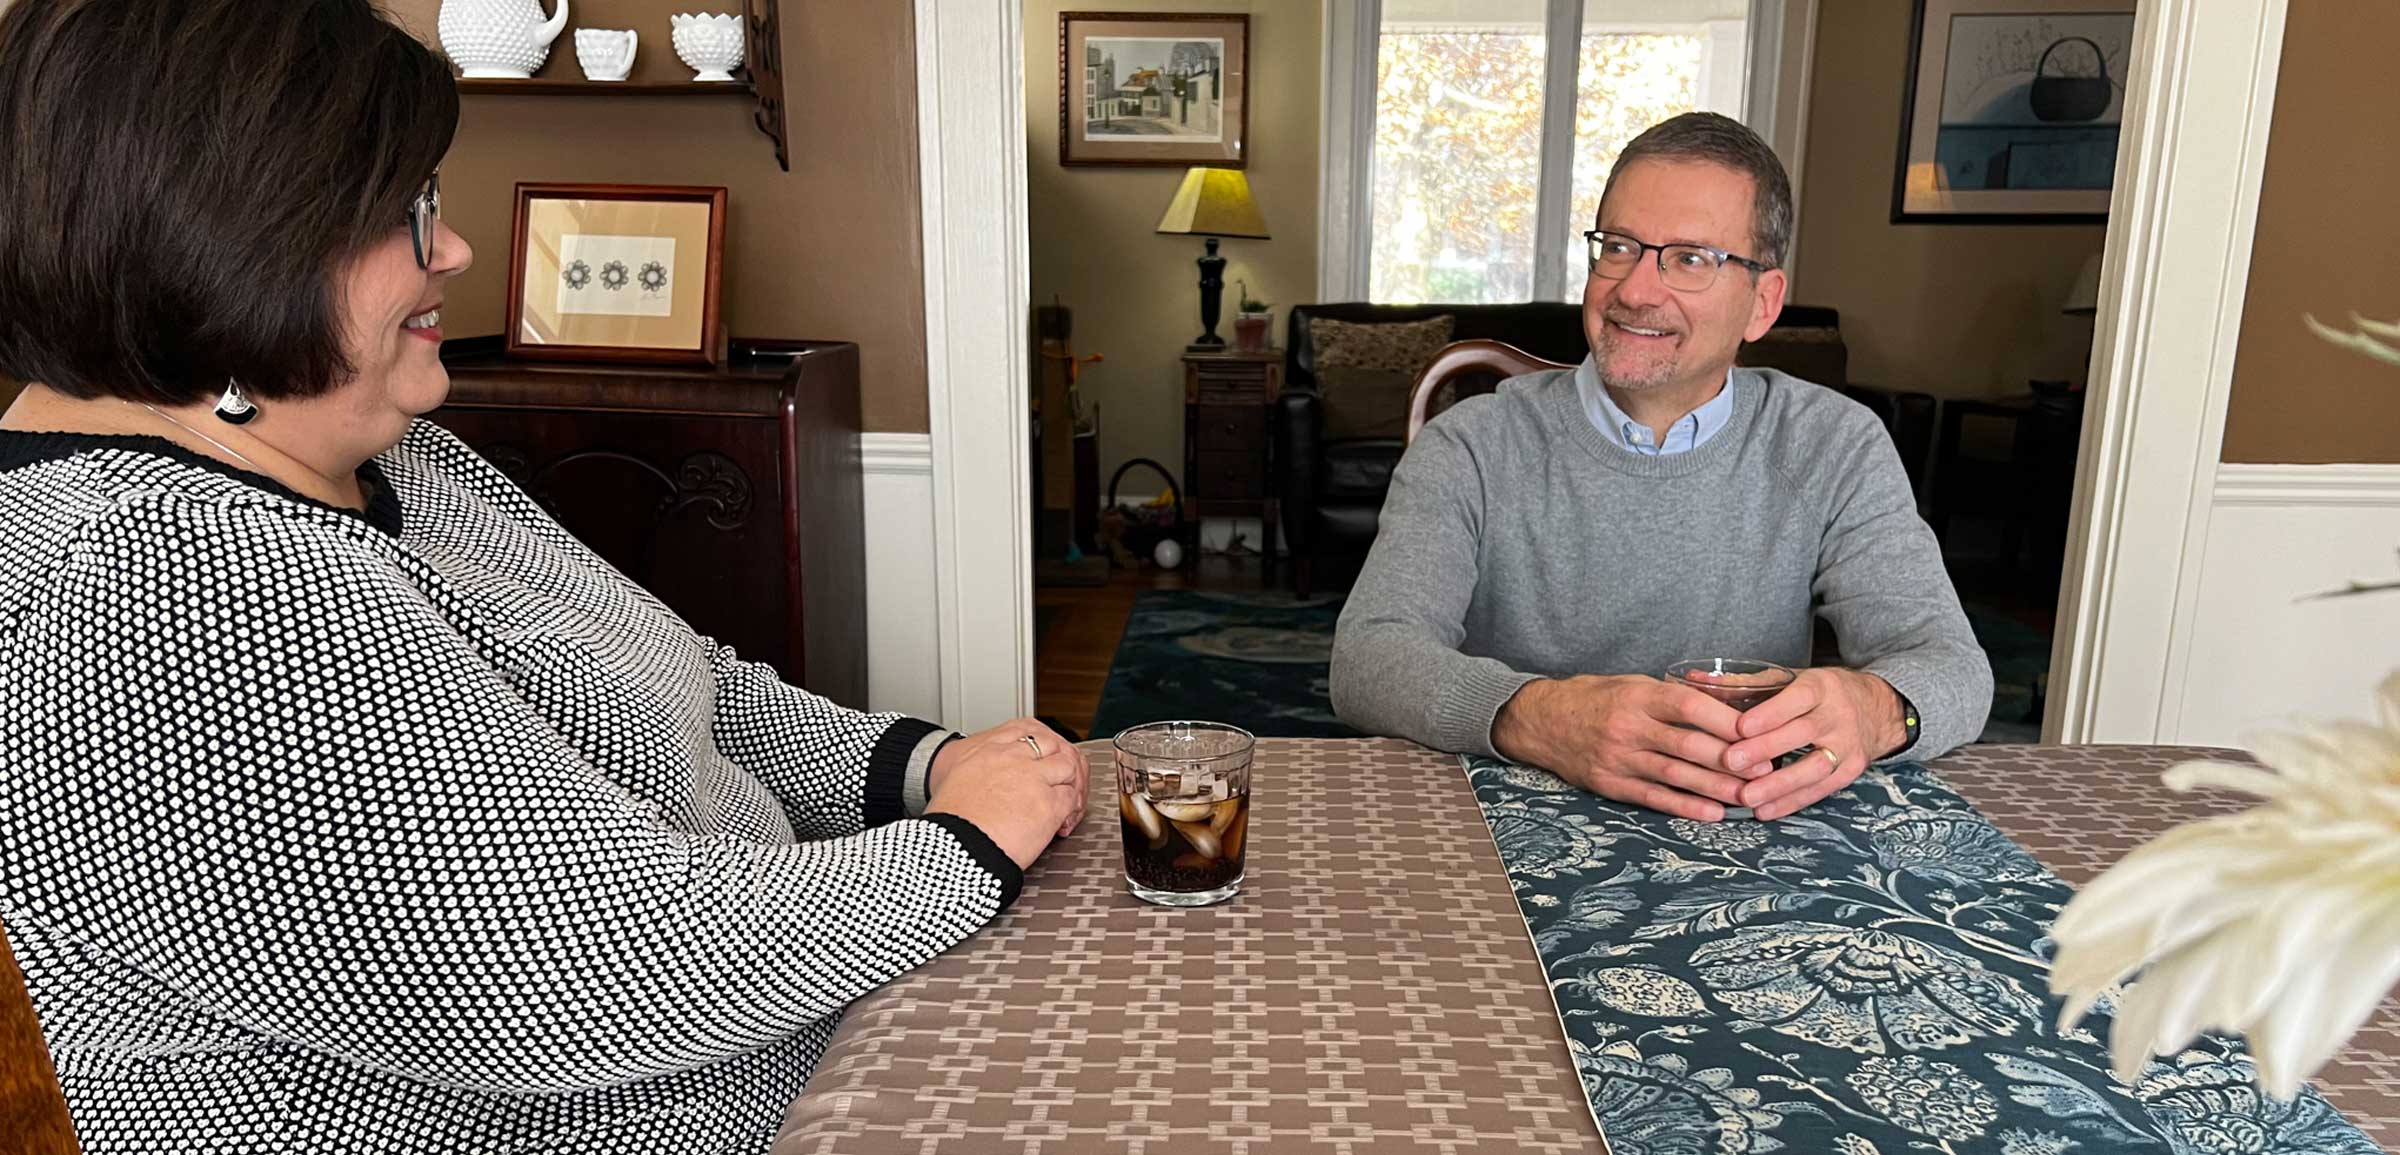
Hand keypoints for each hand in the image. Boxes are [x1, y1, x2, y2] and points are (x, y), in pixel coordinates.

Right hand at [926, 718, 1088, 868]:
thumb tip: (984, 789)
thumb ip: (977, 776)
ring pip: (1068, 766)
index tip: (1042, 762)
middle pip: (1051, 745)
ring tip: (1065, 801)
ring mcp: (1034, 778)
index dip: (1040, 749)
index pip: (1026, 733)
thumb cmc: (949, 825)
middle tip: (1061, 781)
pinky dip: (1072, 809)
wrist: (954, 848)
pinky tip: (1063, 821)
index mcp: (988, 750)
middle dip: (1060, 762)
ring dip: (1070, 783)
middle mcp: (1013, 758)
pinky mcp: (1048, 804)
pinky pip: (1071, 798)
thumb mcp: (955, 784)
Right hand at [1491, 675, 1749, 820]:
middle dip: (1731, 760)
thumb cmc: (1595, 698)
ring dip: (1717, 788)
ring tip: (1749, 796)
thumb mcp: (1632, 684)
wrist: (1541, 721)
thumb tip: (1724, 705)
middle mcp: (1629, 727)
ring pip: (1676, 775)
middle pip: (1689, 745)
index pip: (1689, 706)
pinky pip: (1654, 798)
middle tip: (1766, 770)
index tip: (1758, 731)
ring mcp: (1619, 758)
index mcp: (1638, 696)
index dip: (1725, 721)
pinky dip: (1685, 807)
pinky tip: (1713, 814)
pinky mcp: (1611, 784)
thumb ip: (1672, 696)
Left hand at [1719, 669, 1905, 820]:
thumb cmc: (1815, 694)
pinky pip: (1821, 790)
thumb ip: (1743, 683)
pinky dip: (1792, 802)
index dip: (1769, 714)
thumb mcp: (1788, 679)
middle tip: (1732, 762)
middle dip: (1765, 749)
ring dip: (1779, 785)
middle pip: (1803, 733)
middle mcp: (1838, 714)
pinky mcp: (1852, 770)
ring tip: (1747, 797)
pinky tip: (1765, 810)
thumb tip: (1691, 680)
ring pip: (1815, 767)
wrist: (1872, 709)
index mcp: (1821, 686)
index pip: (1797, 698)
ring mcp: (1849, 745)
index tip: (1740, 727)